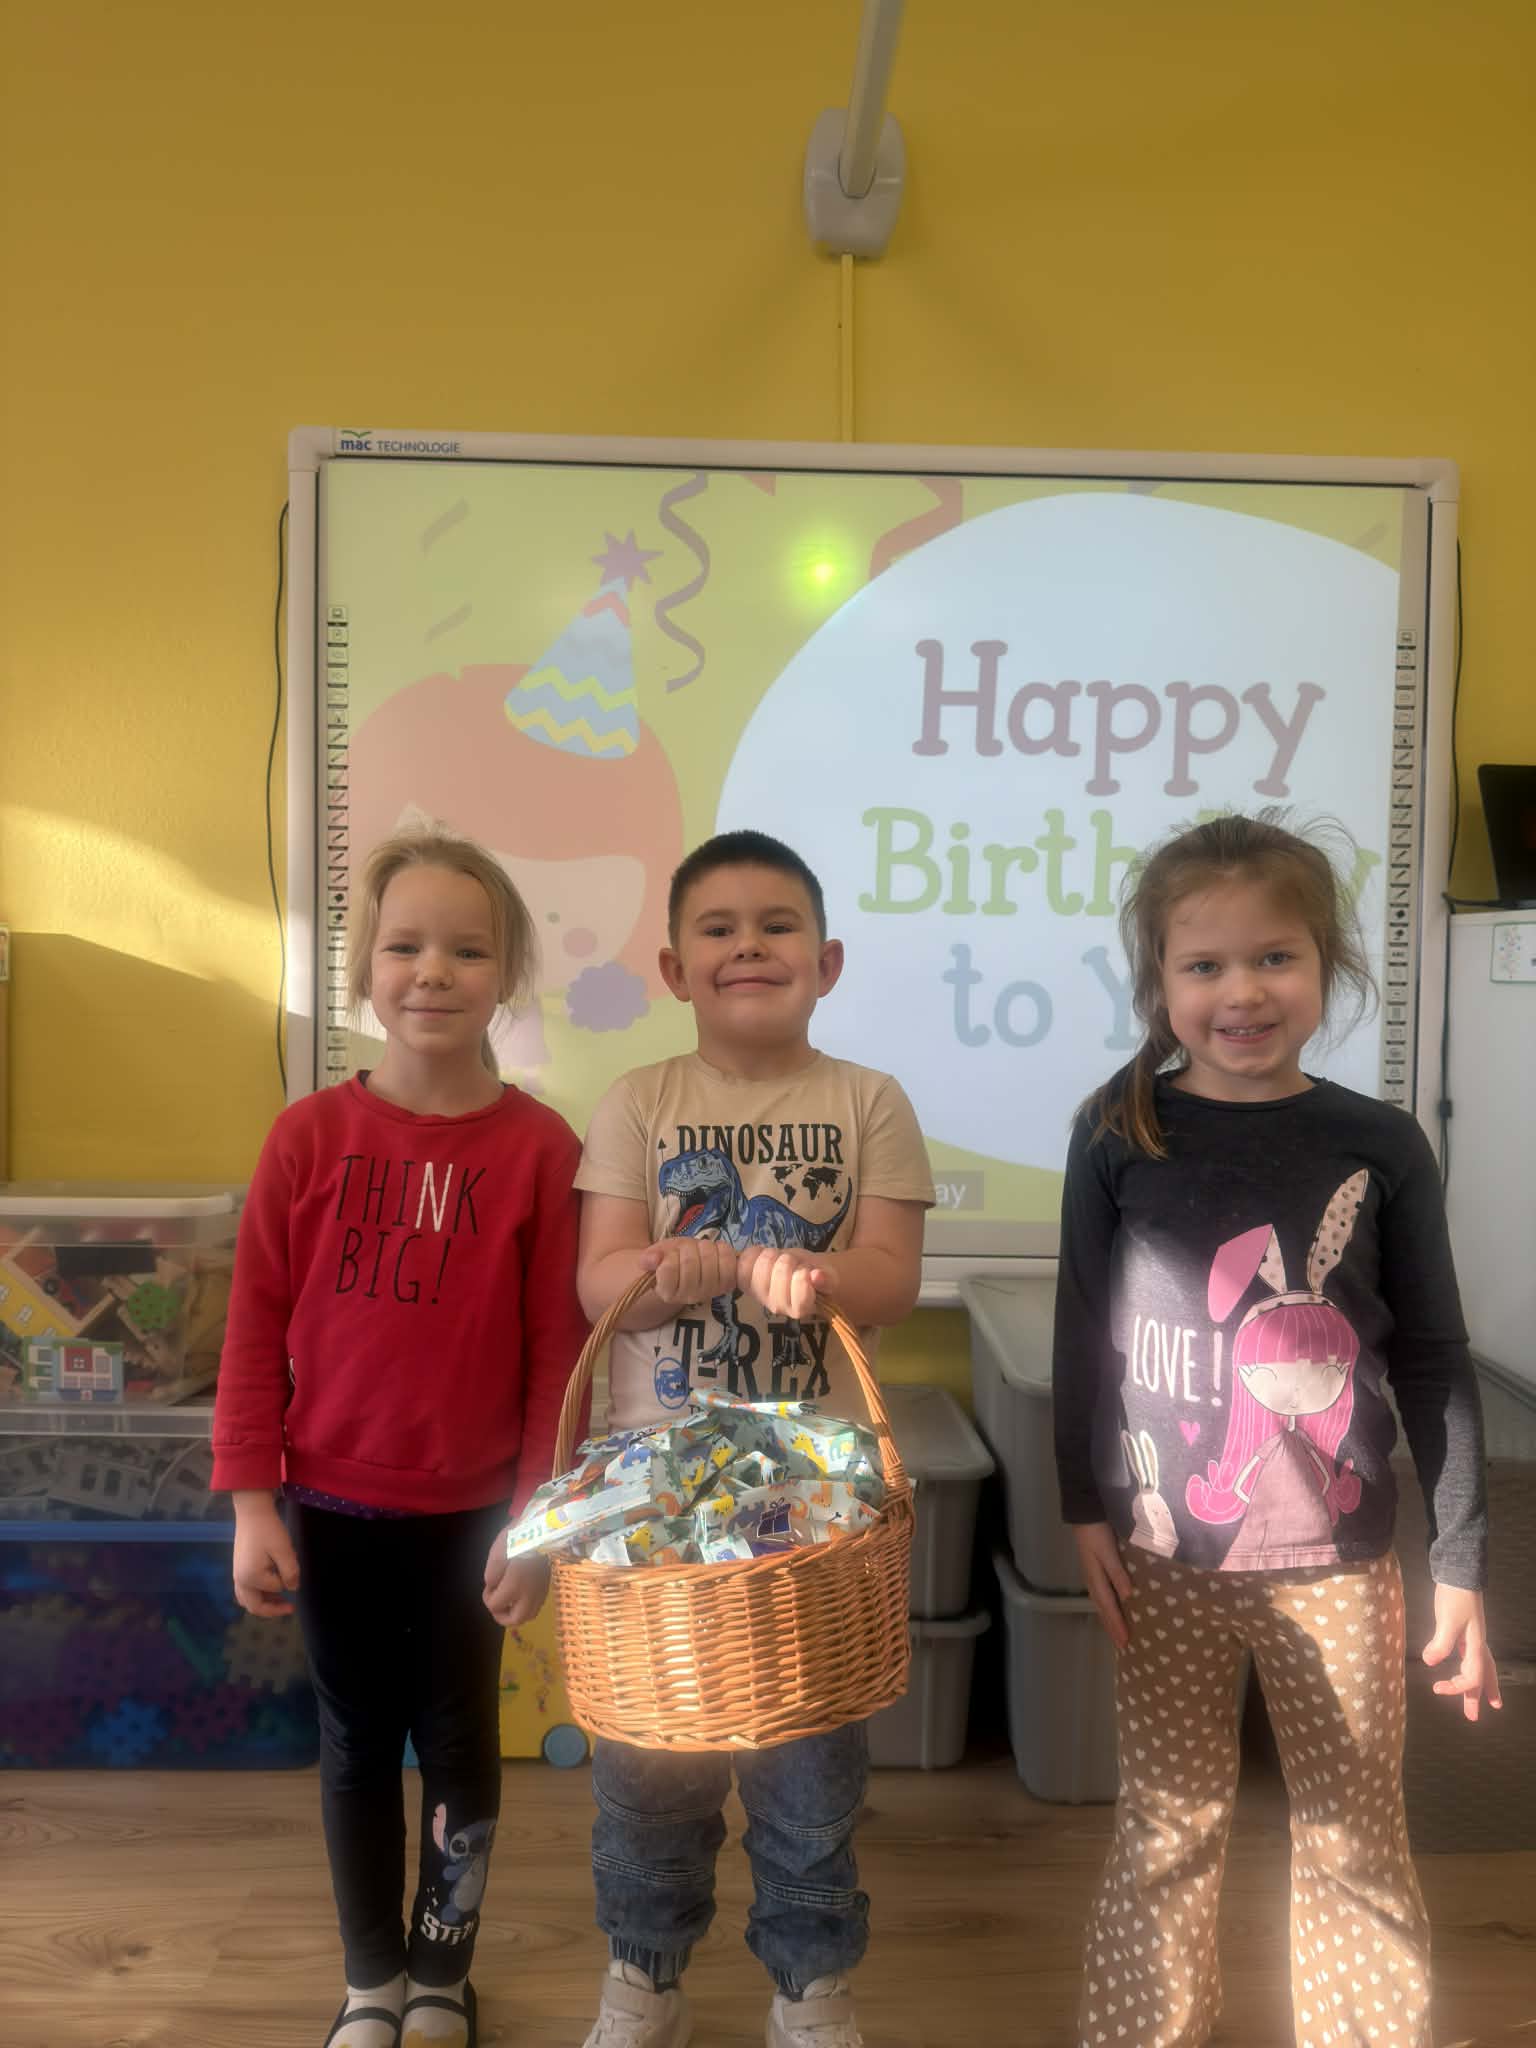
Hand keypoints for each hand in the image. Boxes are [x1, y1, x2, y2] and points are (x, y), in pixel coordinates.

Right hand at [232, 1497, 299, 1617]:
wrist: (252, 1513)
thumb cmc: (269, 1530)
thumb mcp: (284, 1550)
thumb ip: (290, 1572)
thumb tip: (293, 1589)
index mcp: (251, 1577)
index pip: (276, 1588)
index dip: (288, 1580)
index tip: (295, 1567)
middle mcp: (240, 1581)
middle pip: (255, 1606)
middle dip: (273, 1610)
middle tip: (290, 1608)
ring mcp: (237, 1575)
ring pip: (248, 1600)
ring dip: (264, 1604)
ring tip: (280, 1600)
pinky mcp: (238, 1569)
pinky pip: (245, 1591)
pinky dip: (257, 1595)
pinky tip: (270, 1589)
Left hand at [484, 1540, 550, 1627]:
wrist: (547, 1527)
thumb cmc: (520, 1537)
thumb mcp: (498, 1551)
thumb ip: (491, 1574)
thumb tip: (492, 1587)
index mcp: (515, 1585)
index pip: (496, 1605)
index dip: (488, 1598)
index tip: (489, 1585)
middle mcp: (530, 1593)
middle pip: (516, 1619)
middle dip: (503, 1616)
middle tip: (497, 1604)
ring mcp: (541, 1590)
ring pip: (530, 1615)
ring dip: (517, 1613)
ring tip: (509, 1601)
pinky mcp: (548, 1585)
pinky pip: (538, 1604)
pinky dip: (527, 1606)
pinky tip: (522, 1593)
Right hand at [639, 1235, 739, 1310]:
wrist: (691, 1270)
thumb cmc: (671, 1261)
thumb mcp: (657, 1256)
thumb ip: (650, 1257)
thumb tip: (652, 1259)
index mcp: (668, 1292)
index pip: (668, 1269)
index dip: (670, 1255)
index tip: (670, 1256)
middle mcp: (689, 1296)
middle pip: (689, 1261)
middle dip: (687, 1248)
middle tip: (687, 1250)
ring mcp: (710, 1292)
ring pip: (708, 1258)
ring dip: (704, 1247)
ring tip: (699, 1251)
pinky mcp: (727, 1284)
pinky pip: (728, 1260)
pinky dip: (722, 1249)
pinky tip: (715, 1251)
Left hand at [736, 1245, 835, 1321]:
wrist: (799, 1273)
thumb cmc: (815, 1276)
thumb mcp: (829, 1277)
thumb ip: (826, 1279)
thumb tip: (817, 1276)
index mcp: (800, 1308)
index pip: (798, 1291)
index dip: (803, 1274)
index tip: (807, 1272)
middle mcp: (777, 1306)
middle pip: (780, 1272)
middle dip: (790, 1261)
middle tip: (794, 1264)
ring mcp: (759, 1295)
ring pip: (762, 1265)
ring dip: (773, 1255)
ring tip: (780, 1259)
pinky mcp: (745, 1282)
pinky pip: (745, 1261)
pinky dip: (755, 1253)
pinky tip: (764, 1255)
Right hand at [1074, 1522, 1131, 1650]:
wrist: (1085, 1516)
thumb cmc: (1097, 1534)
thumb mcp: (1108, 1552)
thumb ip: (1118, 1573)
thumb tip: (1128, 1597)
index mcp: (1096, 1580)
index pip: (1109, 1607)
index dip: (1117, 1625)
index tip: (1125, 1643)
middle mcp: (1093, 1582)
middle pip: (1104, 1610)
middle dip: (1112, 1627)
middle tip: (1122, 1646)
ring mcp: (1093, 1576)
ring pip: (1102, 1604)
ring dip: (1109, 1619)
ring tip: (1117, 1633)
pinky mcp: (1095, 1570)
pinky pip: (1102, 1595)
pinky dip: (1108, 1606)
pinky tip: (1114, 1606)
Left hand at [1422, 1583, 1501, 1721]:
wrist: (1458, 1574)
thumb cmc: (1456, 1596)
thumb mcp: (1448, 1619)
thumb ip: (1441, 1641)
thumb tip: (1430, 1662)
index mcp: (1476, 1646)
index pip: (1471, 1676)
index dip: (1456, 1687)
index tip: (1437, 1689)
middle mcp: (1476, 1644)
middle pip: (1481, 1676)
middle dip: (1477, 1696)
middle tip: (1473, 1716)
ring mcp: (1471, 1637)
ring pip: (1480, 1667)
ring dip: (1480, 1685)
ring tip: (1488, 1701)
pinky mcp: (1462, 1630)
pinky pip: (1470, 1656)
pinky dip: (1470, 1667)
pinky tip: (1464, 1668)